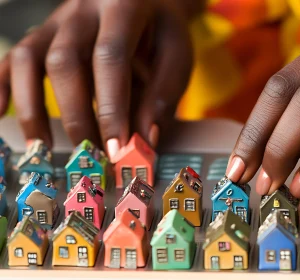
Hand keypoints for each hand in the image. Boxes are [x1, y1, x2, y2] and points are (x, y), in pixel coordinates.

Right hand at [0, 0, 203, 156]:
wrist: (145, 1)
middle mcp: (83, 10)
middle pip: (64, 62)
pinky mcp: (42, 33)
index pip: (110, 58)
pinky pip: (13, 57)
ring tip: (45, 148)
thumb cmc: (162, 31)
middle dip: (76, 116)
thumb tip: (144, 139)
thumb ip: (163, 94)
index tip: (116, 149)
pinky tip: (2, 113)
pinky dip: (3, 85)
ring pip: (29, 58)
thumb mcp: (177, 55)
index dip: (111, 107)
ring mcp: (57, 20)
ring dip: (33, 108)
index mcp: (123, 7)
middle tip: (90, 157)